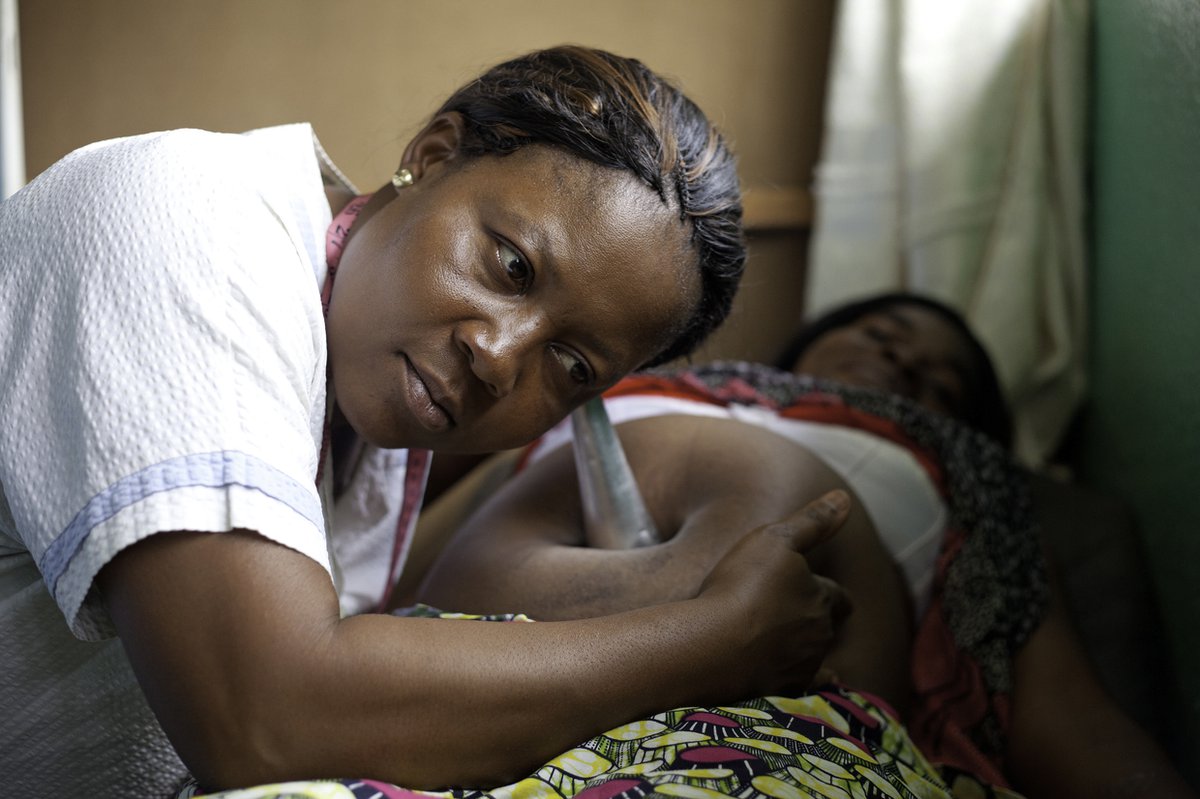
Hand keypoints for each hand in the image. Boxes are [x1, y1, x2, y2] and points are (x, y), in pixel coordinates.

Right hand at [697, 490, 852, 696]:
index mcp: (821, 597)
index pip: (836, 595)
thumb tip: (844, 498)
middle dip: (819, 618)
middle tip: (801, 612)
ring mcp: (803, 664)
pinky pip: (809, 686)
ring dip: (806, 645)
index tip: (822, 590)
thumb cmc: (742, 585)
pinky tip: (818, 681)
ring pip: (815, 653)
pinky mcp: (783, 688)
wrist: (715, 645)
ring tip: (783, 639)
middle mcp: (820, 633)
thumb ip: (813, 521)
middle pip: (827, 625)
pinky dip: (815, 681)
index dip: (828, 591)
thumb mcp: (775, 539)